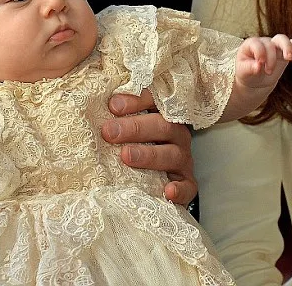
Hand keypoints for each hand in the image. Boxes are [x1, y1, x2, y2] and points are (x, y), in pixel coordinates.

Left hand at [101, 88, 196, 205]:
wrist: (164, 175)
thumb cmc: (140, 145)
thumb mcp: (131, 127)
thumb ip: (120, 116)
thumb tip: (103, 107)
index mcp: (164, 115)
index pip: (154, 101)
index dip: (135, 101)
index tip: (112, 106)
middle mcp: (176, 134)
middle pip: (162, 126)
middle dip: (134, 128)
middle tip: (109, 132)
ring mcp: (183, 159)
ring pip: (172, 154)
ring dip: (149, 155)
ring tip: (126, 156)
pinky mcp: (187, 183)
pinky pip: (188, 186)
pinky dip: (180, 189)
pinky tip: (168, 191)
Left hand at [236, 35, 291, 90]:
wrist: (256, 79)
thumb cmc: (247, 73)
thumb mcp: (243, 72)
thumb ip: (249, 68)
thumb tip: (257, 67)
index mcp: (250, 45)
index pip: (256, 44)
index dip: (259, 53)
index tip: (260, 64)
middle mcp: (263, 43)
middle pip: (270, 43)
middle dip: (271, 56)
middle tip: (269, 71)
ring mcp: (275, 46)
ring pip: (282, 39)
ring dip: (287, 47)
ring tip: (289, 58)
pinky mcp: (285, 52)